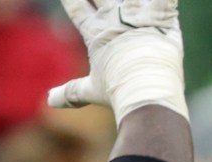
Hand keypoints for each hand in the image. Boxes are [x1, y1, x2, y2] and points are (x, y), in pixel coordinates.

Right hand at [47, 0, 185, 117]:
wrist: (144, 89)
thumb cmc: (117, 91)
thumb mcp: (91, 91)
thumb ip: (71, 92)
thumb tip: (49, 101)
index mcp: (96, 33)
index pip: (77, 8)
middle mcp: (114, 18)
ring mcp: (138, 15)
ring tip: (128, 1)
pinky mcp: (161, 18)